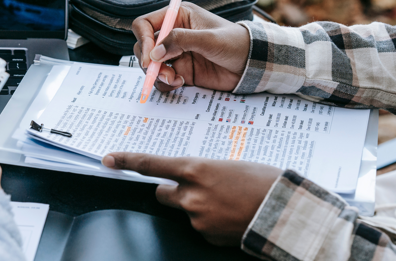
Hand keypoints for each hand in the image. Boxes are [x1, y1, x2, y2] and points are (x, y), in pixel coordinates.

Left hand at [102, 152, 280, 245]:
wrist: (286, 212)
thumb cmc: (263, 181)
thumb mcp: (229, 165)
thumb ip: (203, 171)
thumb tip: (193, 177)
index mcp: (196, 169)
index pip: (151, 164)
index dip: (127, 161)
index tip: (109, 160)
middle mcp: (190, 195)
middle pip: (162, 193)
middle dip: (173, 191)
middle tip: (196, 188)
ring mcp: (197, 218)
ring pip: (184, 211)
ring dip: (196, 207)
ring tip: (226, 203)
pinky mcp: (206, 236)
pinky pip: (199, 227)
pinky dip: (210, 223)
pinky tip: (230, 217)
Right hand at [132, 2, 250, 92]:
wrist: (253, 65)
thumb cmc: (236, 43)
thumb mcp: (209, 39)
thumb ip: (180, 41)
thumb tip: (155, 52)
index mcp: (178, 17)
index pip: (146, 24)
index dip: (144, 39)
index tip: (149, 58)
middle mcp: (173, 34)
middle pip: (144, 46)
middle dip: (149, 61)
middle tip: (162, 72)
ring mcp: (176, 54)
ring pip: (151, 65)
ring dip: (157, 74)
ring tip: (175, 79)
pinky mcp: (181, 71)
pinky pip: (162, 79)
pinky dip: (165, 84)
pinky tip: (181, 83)